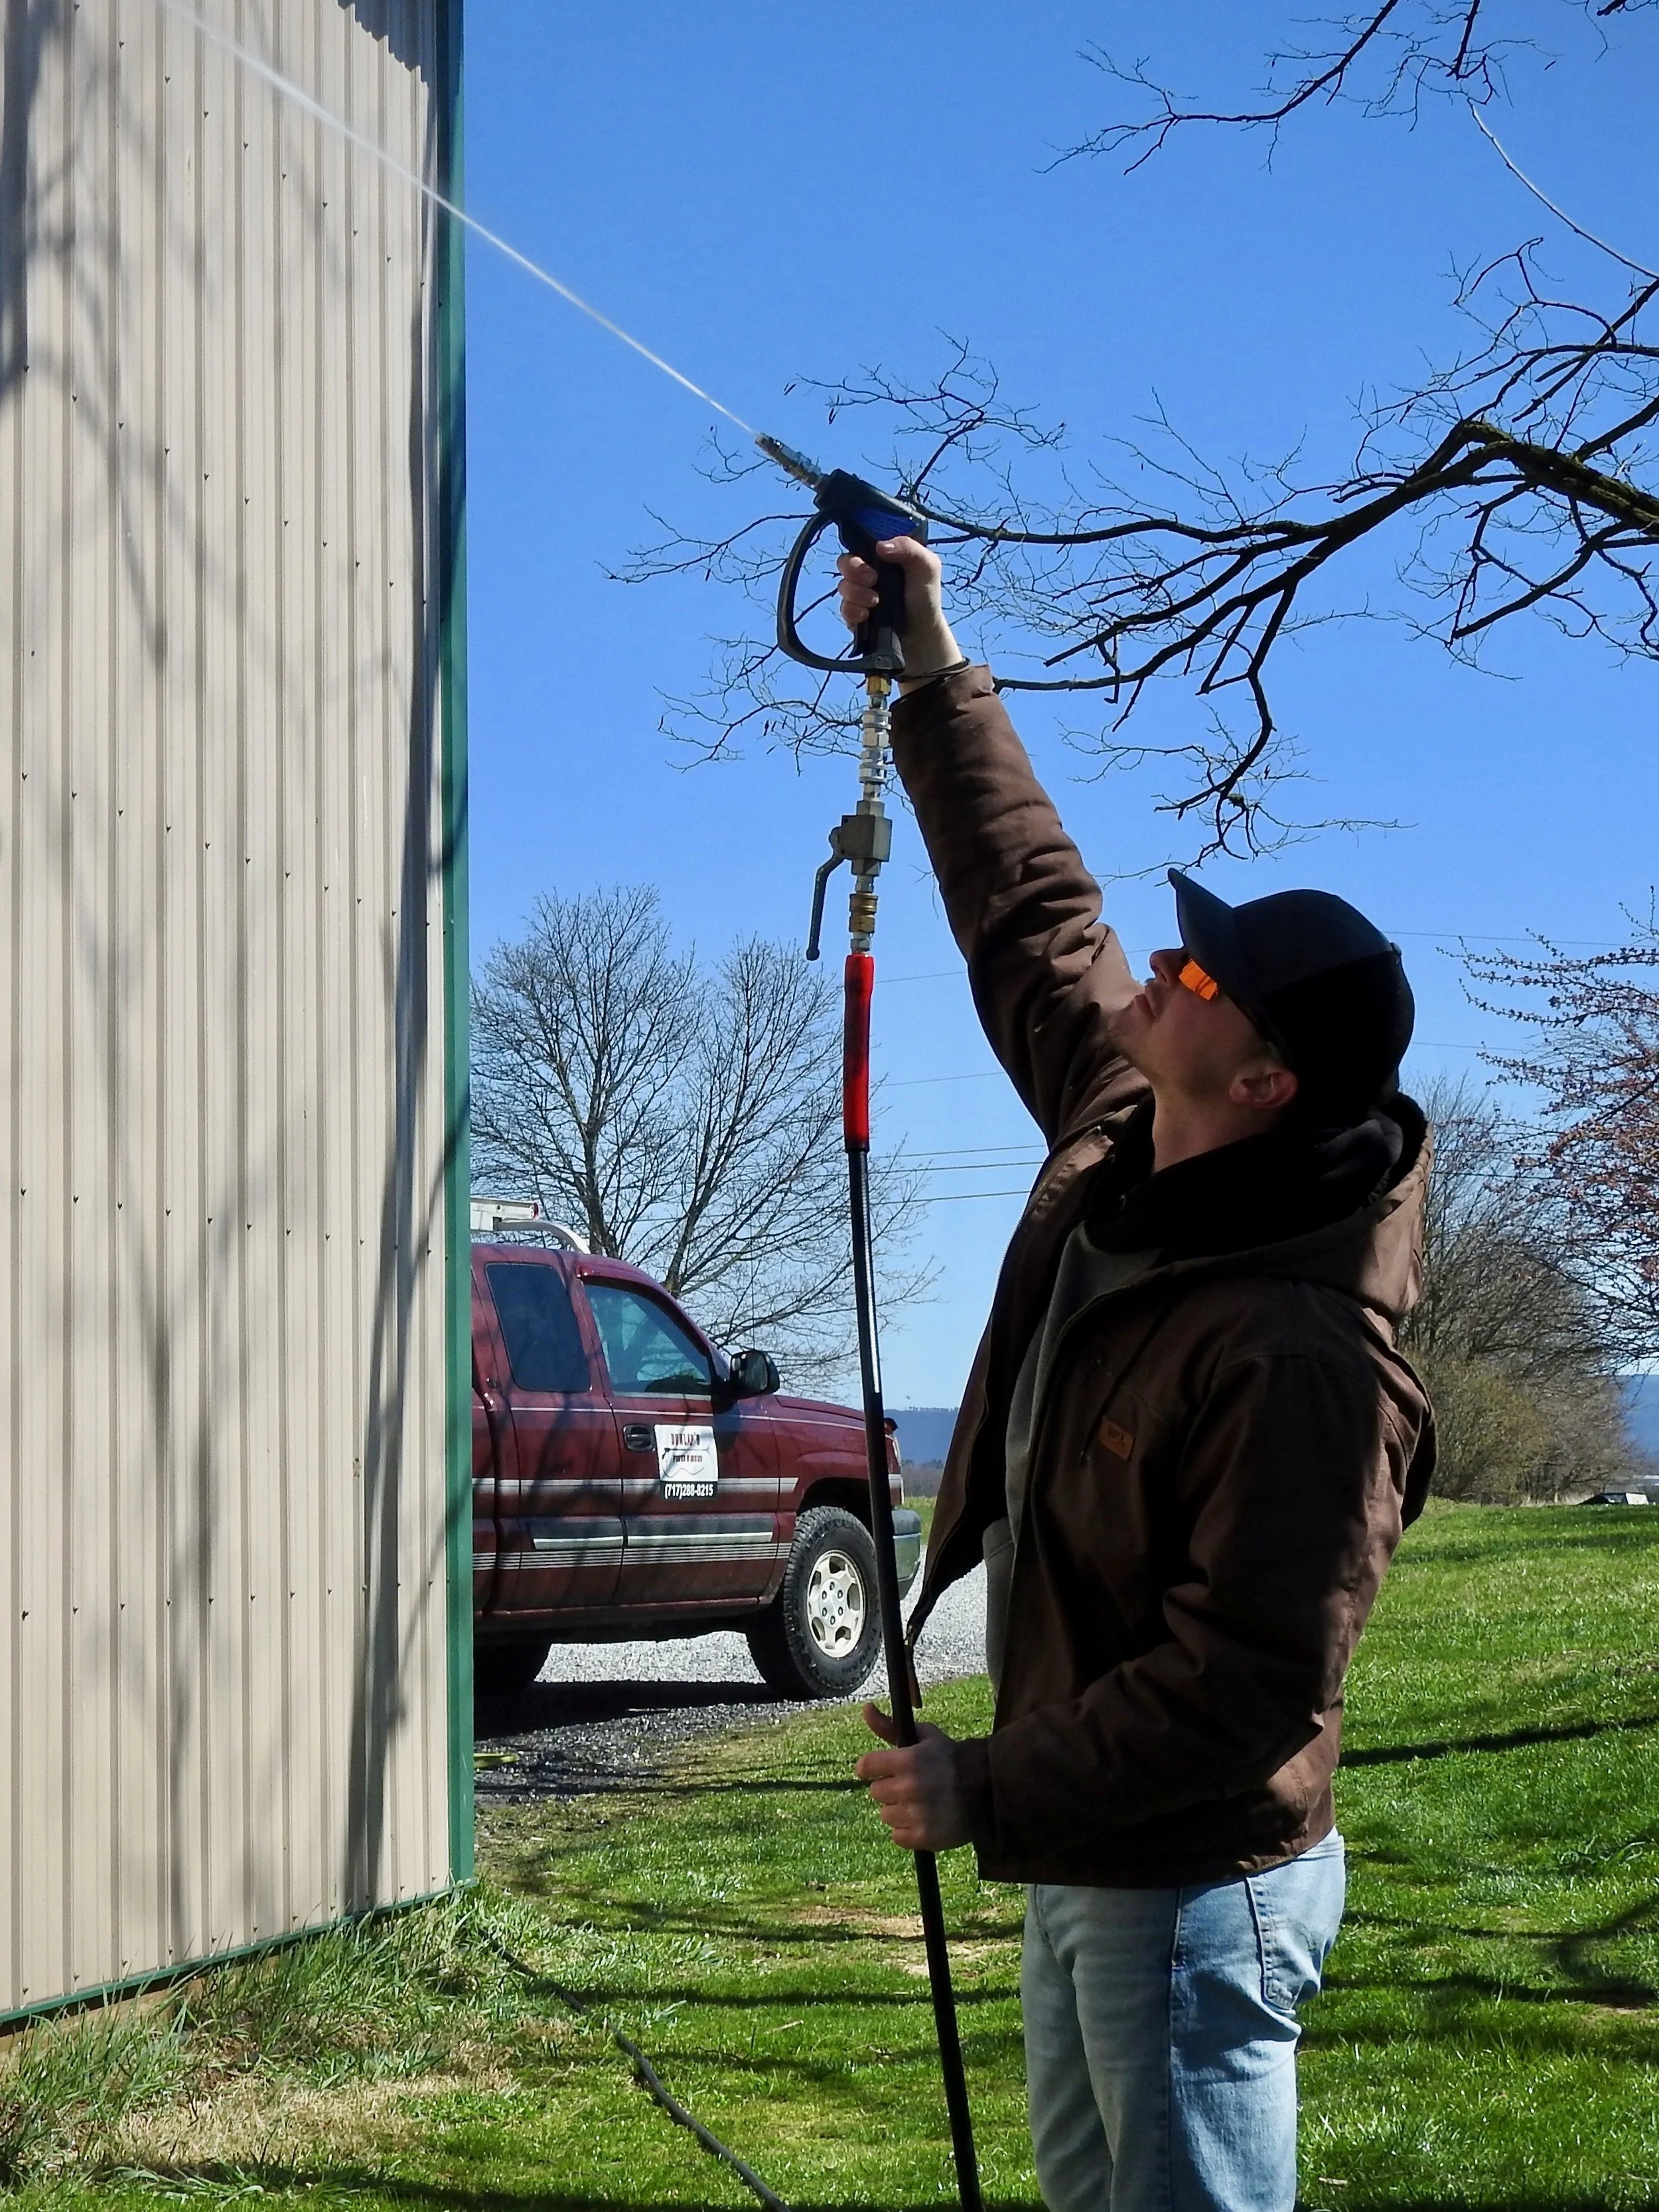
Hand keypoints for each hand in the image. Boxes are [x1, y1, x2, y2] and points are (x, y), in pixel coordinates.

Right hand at [835, 537, 964, 688]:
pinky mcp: (854, 615)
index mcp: (883, 557)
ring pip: (843, 586)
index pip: (860, 543)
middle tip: (873, 579)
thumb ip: (910, 548)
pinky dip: (853, 611)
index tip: (875, 555)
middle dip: (854, 569)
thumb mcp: (927, 566)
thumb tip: (880, 546)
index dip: (860, 547)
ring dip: (857, 593)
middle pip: (845, 562)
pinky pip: (843, 608)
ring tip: (876, 602)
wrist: (921, 635)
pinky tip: (867, 616)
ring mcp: (859, 594)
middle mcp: (868, 573)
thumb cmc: (926, 597)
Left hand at [854, 1703, 971, 1850]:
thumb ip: (891, 1726)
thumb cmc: (951, 1759)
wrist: (987, 1790)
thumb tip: (866, 1709)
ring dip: (898, 1810)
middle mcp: (909, 1787)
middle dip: (890, 1788)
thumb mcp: (924, 1736)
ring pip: (885, 1815)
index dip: (871, 1768)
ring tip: (920, 1804)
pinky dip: (907, 1831)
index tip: (881, 1769)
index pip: (866, 1766)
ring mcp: (916, 1814)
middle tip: (911, 1786)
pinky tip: (923, 1819)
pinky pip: (897, 1836)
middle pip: (876, 1792)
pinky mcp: (923, 1837)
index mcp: (908, 1760)